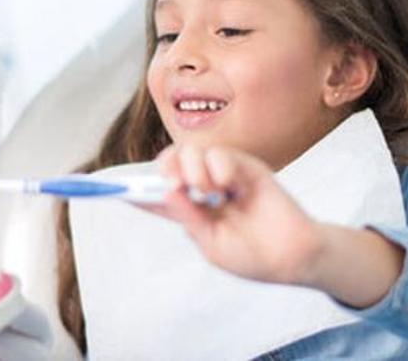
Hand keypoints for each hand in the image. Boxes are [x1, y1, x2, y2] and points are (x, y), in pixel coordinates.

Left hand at [150, 143, 326, 285]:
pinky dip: (217, 166)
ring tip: (208, 193)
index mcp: (190, 210)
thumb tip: (167, 191)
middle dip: (166, 167)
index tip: (115, 188)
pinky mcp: (245, 168)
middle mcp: (202, 189)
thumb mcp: (212, 244)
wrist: (293, 256)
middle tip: (174, 184)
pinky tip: (226, 187)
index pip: (156, 194)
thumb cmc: (252, 256)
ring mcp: (223, 176)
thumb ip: (189, 217)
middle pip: (171, 161)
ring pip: (192, 151)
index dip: (136, 190)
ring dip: (193, 169)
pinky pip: (221, 153)